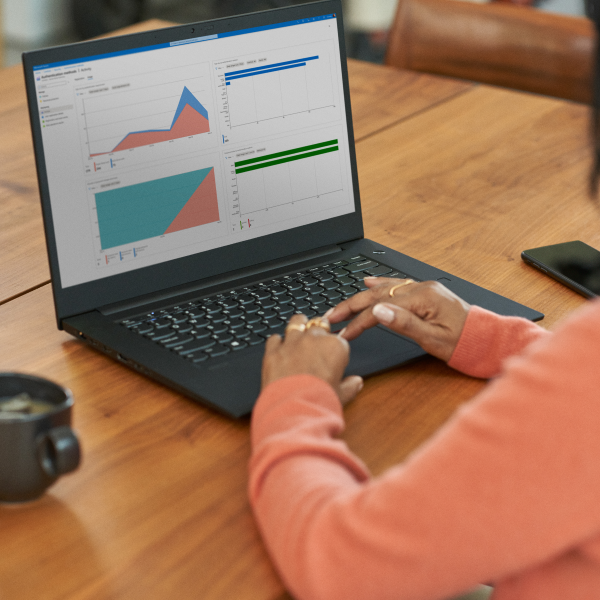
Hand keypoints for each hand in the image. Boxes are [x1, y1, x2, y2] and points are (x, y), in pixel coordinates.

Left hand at [261, 314, 363, 404]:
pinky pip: (274, 338)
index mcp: (335, 347)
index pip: (338, 339)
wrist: (295, 409)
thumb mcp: (341, 396)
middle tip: (315, 344)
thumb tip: (356, 383)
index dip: (334, 347)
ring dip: (298, 326)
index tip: (331, 355)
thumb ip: (350, 385)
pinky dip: (277, 343)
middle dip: (317, 332)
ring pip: (296, 322)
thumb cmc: (320, 401)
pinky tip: (279, 350)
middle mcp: (314, 339)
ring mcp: (292, 342)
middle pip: (318, 325)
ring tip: (298, 333)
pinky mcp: (273, 350)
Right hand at [326, 277, 469, 361]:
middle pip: (377, 295)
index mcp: (423, 299)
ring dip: (360, 297)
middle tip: (331, 316)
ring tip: (342, 305)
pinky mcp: (424, 292)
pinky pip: (397, 285)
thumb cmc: (463, 342)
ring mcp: (423, 288)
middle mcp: (422, 288)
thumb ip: (404, 324)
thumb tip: (379, 311)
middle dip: (351, 306)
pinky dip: (380, 284)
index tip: (344, 333)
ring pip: (384, 289)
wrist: (485, 339)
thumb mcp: (433, 339)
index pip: (381, 308)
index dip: (359, 322)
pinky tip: (368, 282)